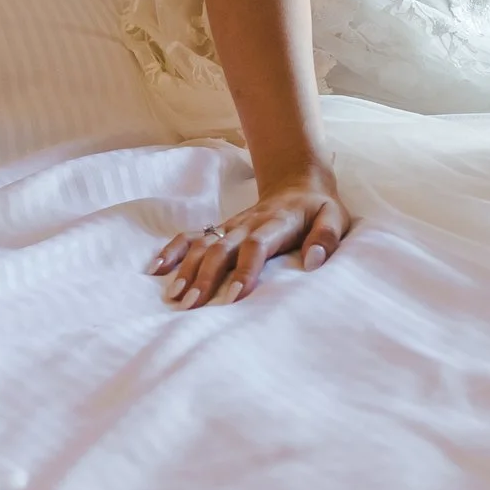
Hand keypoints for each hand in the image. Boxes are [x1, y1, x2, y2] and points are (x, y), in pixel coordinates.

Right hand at [148, 163, 352, 308]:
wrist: (299, 184)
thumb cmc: (318, 210)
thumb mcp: (335, 219)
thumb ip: (327, 238)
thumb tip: (314, 261)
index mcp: (277, 222)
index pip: (257, 245)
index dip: (245, 269)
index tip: (235, 295)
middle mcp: (248, 223)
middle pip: (222, 247)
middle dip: (205, 276)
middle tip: (192, 305)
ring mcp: (231, 225)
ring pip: (203, 243)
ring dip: (186, 268)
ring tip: (173, 296)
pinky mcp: (220, 229)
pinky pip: (192, 236)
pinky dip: (172, 249)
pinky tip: (154, 269)